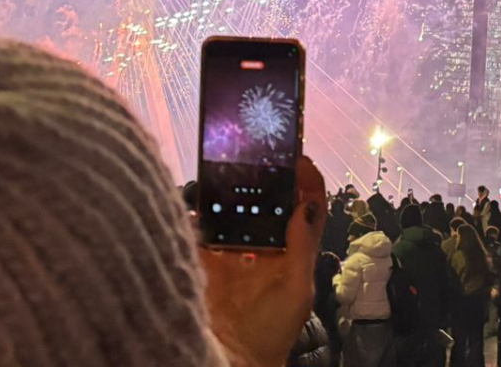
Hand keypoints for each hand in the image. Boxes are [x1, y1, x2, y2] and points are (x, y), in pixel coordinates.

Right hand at [197, 156, 325, 366]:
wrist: (232, 362)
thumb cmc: (271, 334)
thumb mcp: (297, 289)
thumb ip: (302, 246)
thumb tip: (307, 205)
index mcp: (291, 252)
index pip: (304, 208)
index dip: (305, 181)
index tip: (299, 158)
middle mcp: (262, 248)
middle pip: (264, 203)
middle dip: (261, 178)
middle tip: (256, 155)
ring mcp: (231, 254)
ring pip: (231, 212)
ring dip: (228, 194)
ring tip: (225, 174)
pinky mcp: (203, 262)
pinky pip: (197, 231)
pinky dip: (193, 216)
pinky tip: (192, 207)